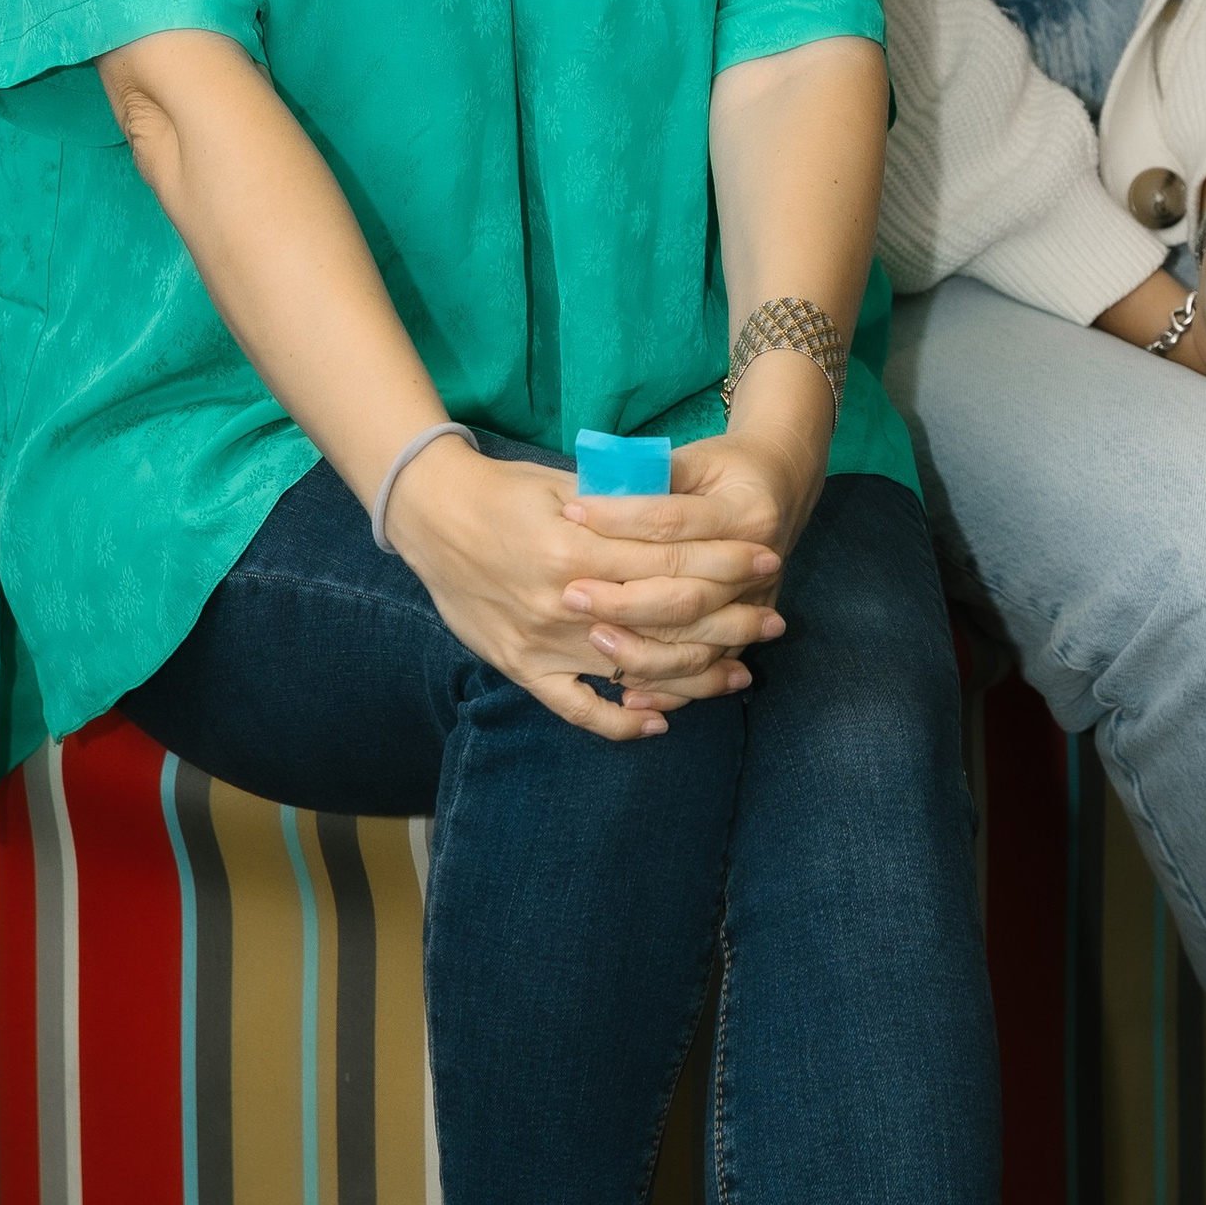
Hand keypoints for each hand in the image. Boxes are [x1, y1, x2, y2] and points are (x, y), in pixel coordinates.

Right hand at [384, 437, 790, 743]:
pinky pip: (575, 706)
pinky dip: (618, 719)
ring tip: (740, 673)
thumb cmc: (506, 492)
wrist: (431, 516)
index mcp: (580, 548)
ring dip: (693, 675)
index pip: (672, 560)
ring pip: (633, 666)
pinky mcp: (520, 666)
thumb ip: (623, 504)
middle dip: (728, 620)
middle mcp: (564, 601)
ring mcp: (542, 640)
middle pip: (665, 618)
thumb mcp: (568, 486)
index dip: (726, 560)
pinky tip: (659, 718)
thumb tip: (688, 510)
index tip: (768, 558)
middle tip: (774, 621)